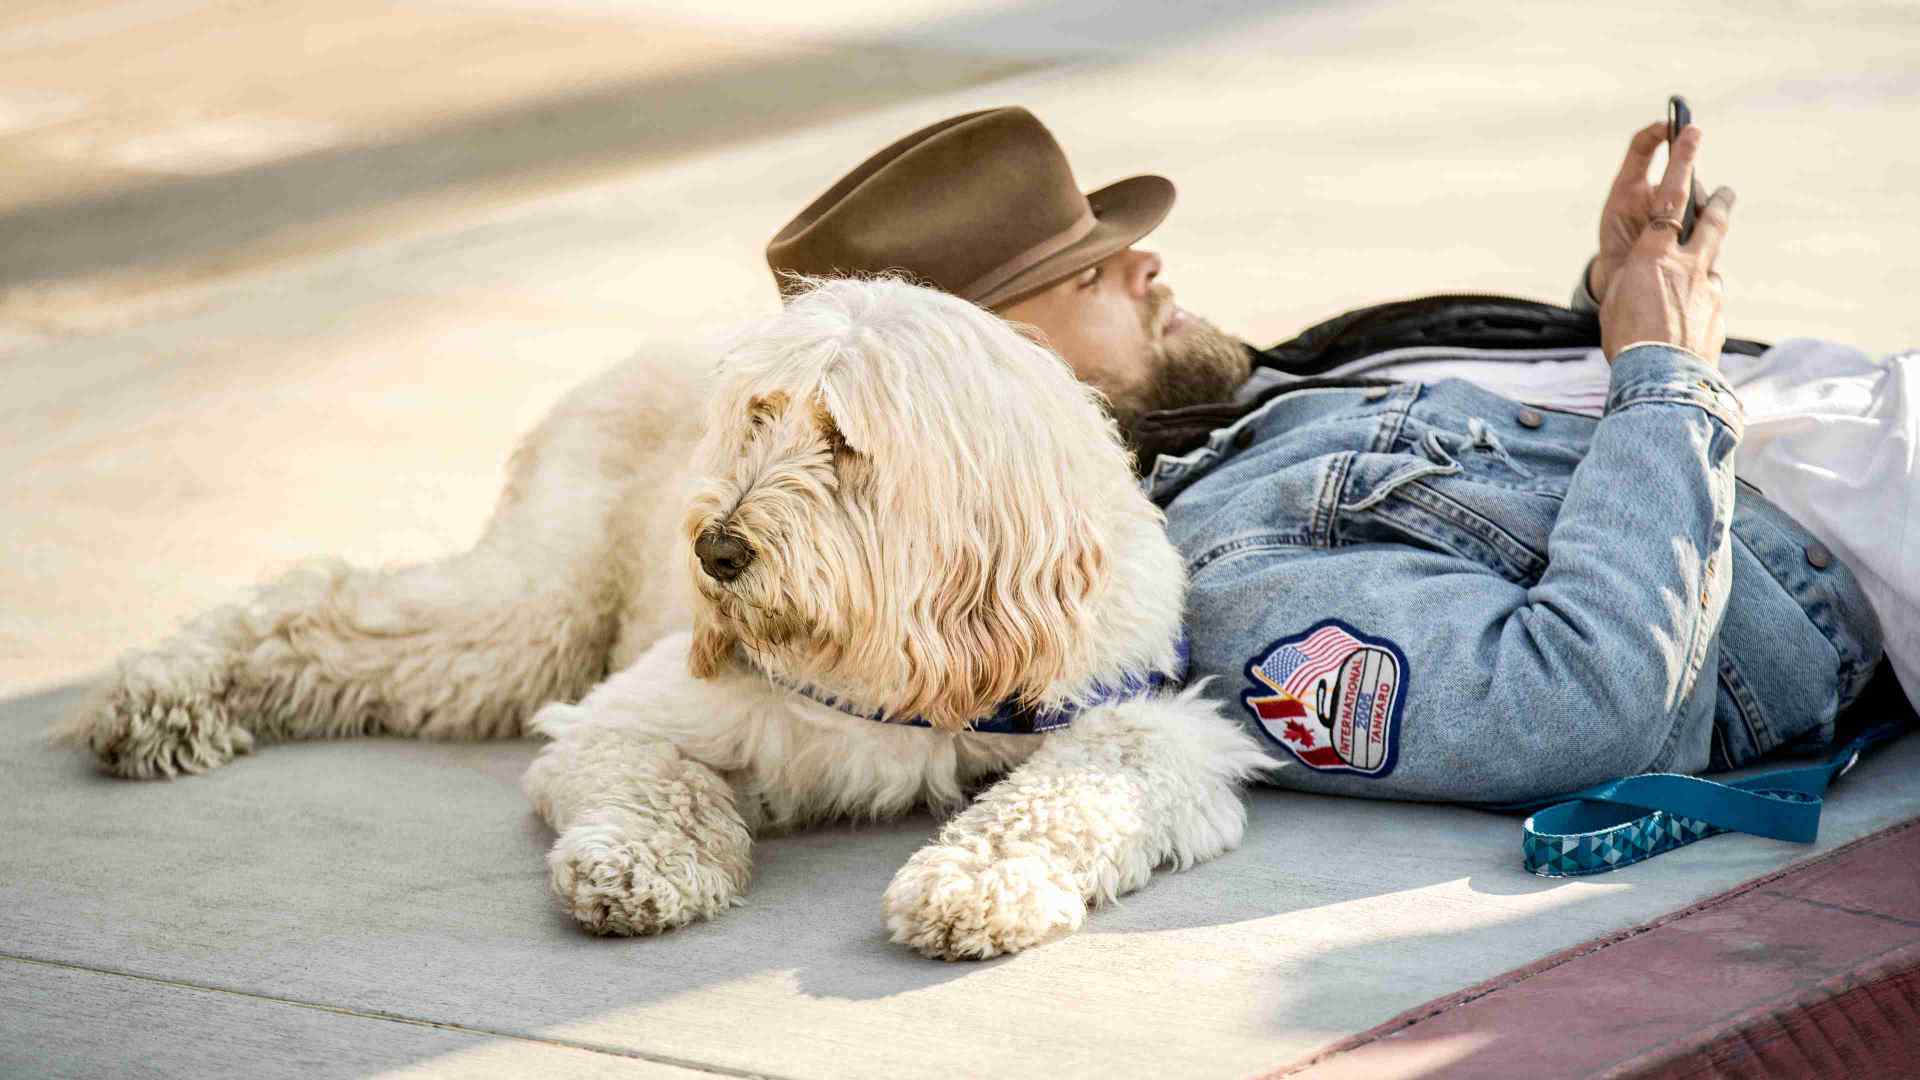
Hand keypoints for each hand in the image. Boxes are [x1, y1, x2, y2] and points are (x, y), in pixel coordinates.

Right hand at [1598, 126, 1735, 363]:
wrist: (1661, 377)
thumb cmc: (1625, 341)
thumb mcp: (1616, 304)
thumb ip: (1631, 285)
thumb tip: (1644, 283)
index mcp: (1654, 257)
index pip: (1670, 199)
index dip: (1682, 163)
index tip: (1692, 132)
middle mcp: (1688, 265)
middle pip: (1711, 222)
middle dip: (1719, 201)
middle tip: (1727, 190)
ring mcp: (1708, 289)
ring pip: (1715, 259)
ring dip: (1715, 248)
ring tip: (1714, 251)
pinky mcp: (1718, 314)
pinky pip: (1711, 297)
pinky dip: (1704, 298)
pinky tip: (1694, 315)